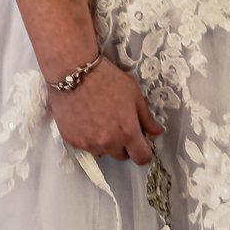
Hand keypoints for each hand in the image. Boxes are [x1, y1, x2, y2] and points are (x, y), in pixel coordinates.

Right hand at [47, 59, 161, 164]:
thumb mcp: (134, 94)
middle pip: (121, 156)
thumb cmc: (107, 79)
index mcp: (128, 133)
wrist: (73, 72)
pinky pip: (85, 146)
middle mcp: (108, 143)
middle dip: (123, 144)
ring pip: (102, 151)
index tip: (140, 144)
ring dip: (104, 142)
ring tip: (98, 121)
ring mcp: (88, 144)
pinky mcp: (72, 141)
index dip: (143, 152)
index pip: (141, 158)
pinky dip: (87, 137)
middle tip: (117, 125)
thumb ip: (146, 117)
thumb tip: (157, 132)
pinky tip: (85, 120)